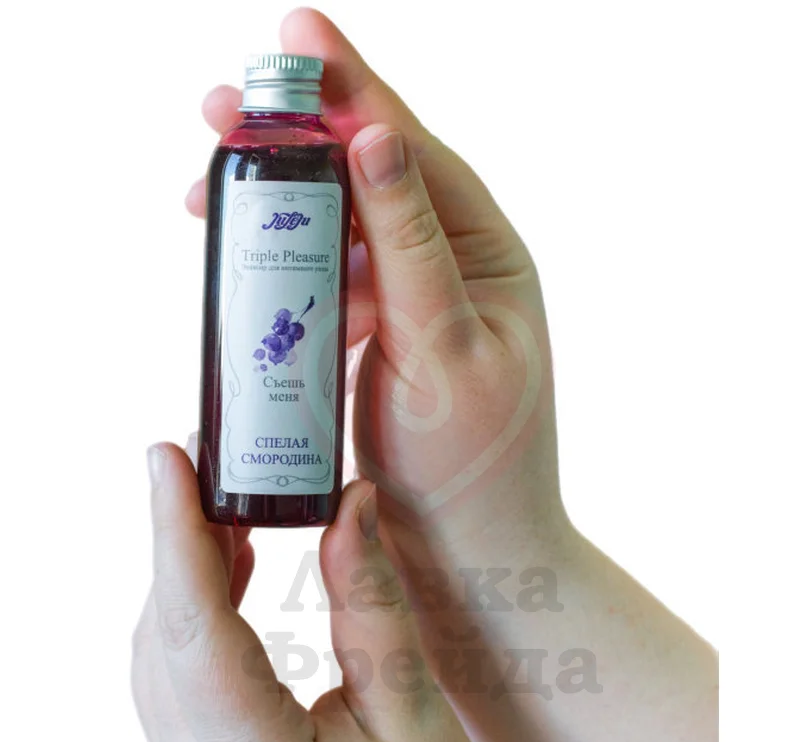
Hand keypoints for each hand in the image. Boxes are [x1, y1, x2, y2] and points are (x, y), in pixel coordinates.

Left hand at [132, 442, 554, 741]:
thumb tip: (347, 504)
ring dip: (182, 576)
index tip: (166, 455)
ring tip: (228, 508)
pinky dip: (191, 619)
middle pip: (162, 634)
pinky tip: (227, 577)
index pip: (193, 627)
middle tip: (214, 461)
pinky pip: (173, 684)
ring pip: (157, 657)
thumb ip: (371, 604)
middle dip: (177, 537)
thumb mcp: (415, 713)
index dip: (173, 531)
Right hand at [187, 8, 564, 558]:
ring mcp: (413, 298)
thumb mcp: (443, 348)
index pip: (412, 151)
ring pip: (339, 224)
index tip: (294, 32)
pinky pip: (327, 276)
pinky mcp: (378, 334)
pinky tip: (243, 250)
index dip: (350, 89)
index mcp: (487, 254)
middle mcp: (454, 264)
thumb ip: (411, 244)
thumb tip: (377, 136)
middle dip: (294, 137)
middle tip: (222, 110)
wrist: (463, 553)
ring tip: (207, 186)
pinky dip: (283, 259)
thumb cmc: (471, 466)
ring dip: (277, 198)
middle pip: (367, 175)